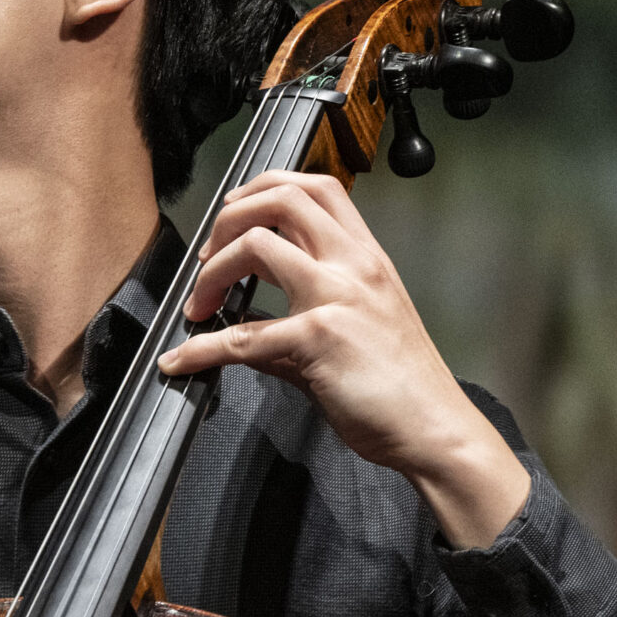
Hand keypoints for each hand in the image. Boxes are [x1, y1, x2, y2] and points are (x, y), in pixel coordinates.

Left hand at [156, 170, 530, 548]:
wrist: (434, 428)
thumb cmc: (406, 385)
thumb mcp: (362, 327)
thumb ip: (305, 314)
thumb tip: (245, 329)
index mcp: (367, 258)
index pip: (316, 188)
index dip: (264, 189)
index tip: (233, 214)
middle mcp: (354, 265)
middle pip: (282, 197)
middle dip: (229, 216)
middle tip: (206, 254)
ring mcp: (336, 297)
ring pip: (255, 245)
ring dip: (210, 272)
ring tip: (198, 306)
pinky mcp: (317, 339)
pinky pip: (241, 337)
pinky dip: (199, 349)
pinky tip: (181, 361)